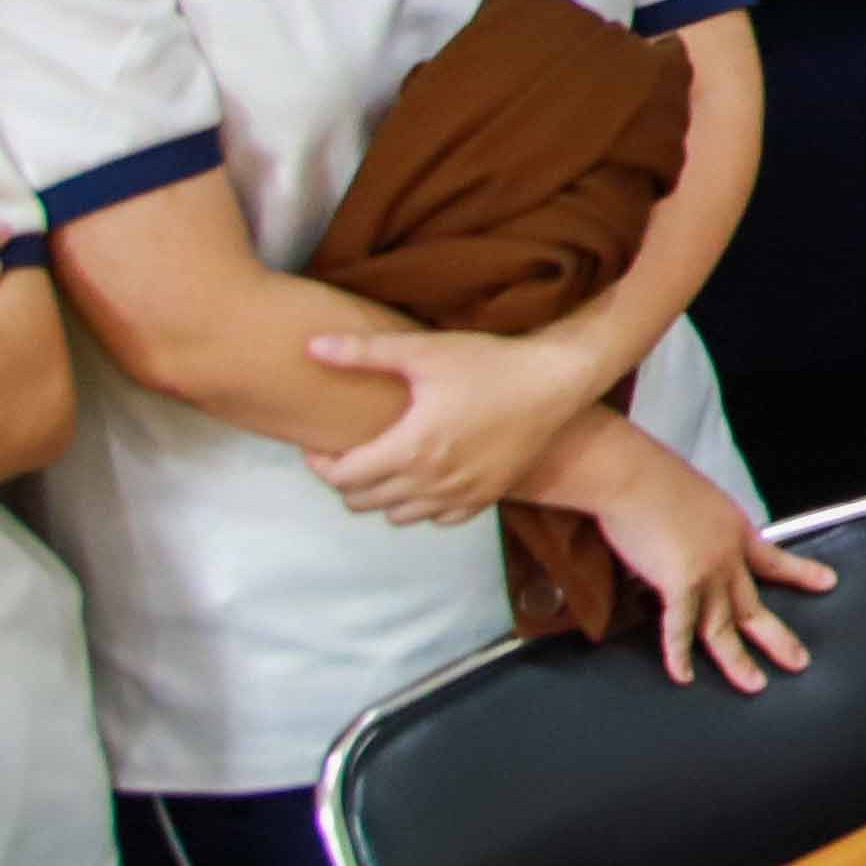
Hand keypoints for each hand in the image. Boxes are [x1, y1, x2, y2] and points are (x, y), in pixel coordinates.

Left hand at [308, 324, 609, 527]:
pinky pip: (438, 519)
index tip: (319, 446)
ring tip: (385, 465)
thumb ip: (363, 353)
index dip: (321, 465)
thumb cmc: (488, 363)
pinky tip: (425, 479)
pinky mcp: (485, 498)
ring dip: (381, 496)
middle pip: (363, 502)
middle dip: (346, 481)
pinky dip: (421, 506)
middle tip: (349, 453)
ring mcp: (460, 494)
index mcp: (410, 447)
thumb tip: (311, 346)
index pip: (343, 477)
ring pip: (397, 516)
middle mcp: (431, 481)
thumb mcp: (424, 351)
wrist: (555, 382)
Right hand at [589, 443, 831, 687]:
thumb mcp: (693, 502)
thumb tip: (685, 542)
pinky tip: (685, 676)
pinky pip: (681, 629)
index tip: (828, 582)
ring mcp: (707, 571)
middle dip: (778, 638)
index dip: (802, 572)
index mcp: (735, 530)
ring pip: (725, 627)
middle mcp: (728, 554)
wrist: (631, 474)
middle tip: (800, 662)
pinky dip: (680, 655)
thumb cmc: (651, 480)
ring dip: (739, 661)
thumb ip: (697, 530)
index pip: (775, 558)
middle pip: (754, 605)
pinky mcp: (679, 582)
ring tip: (755, 685)